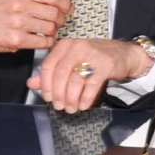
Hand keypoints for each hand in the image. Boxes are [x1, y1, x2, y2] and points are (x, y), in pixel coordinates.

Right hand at [0, 0, 75, 57]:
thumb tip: (57, 2)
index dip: (65, 4)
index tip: (68, 9)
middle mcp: (20, 6)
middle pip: (55, 13)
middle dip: (60, 19)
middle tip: (58, 22)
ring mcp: (18, 23)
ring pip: (50, 28)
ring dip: (53, 31)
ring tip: (47, 31)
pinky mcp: (16, 40)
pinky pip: (42, 42)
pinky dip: (47, 42)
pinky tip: (42, 39)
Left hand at [29, 36, 151, 112]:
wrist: (123, 54)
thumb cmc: (93, 59)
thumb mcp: (70, 62)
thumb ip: (50, 73)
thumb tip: (30, 83)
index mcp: (65, 45)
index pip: (48, 65)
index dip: (45, 84)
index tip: (47, 98)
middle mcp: (77, 46)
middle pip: (60, 74)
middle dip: (58, 94)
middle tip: (59, 106)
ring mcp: (93, 54)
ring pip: (75, 80)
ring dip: (71, 98)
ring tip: (71, 109)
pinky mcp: (106, 64)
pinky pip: (92, 85)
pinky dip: (86, 98)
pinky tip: (83, 105)